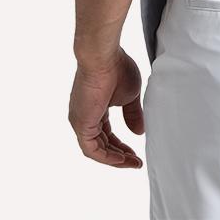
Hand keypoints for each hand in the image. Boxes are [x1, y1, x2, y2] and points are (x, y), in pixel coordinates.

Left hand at [68, 47, 144, 167]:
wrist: (104, 56)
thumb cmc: (116, 67)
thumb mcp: (130, 95)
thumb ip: (132, 114)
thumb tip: (138, 132)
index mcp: (94, 108)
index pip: (107, 133)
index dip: (121, 145)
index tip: (136, 152)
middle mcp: (84, 116)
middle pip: (101, 144)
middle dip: (119, 155)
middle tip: (135, 161)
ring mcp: (81, 121)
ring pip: (96, 150)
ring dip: (115, 159)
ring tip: (132, 162)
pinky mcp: (81, 124)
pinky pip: (92, 149)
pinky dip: (107, 157)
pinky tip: (121, 159)